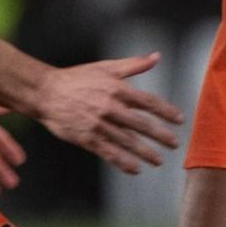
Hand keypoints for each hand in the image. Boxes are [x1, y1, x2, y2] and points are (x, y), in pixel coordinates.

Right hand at [31, 53, 179, 174]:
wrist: (46, 93)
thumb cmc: (77, 78)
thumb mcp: (106, 67)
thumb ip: (133, 65)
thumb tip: (156, 57)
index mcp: (117, 89)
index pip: (148, 102)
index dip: (166, 111)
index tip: (180, 120)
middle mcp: (110, 108)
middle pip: (141, 124)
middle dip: (160, 135)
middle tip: (175, 144)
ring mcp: (98, 124)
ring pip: (127, 141)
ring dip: (144, 152)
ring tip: (158, 160)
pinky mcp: (86, 138)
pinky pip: (108, 152)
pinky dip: (123, 162)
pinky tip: (135, 169)